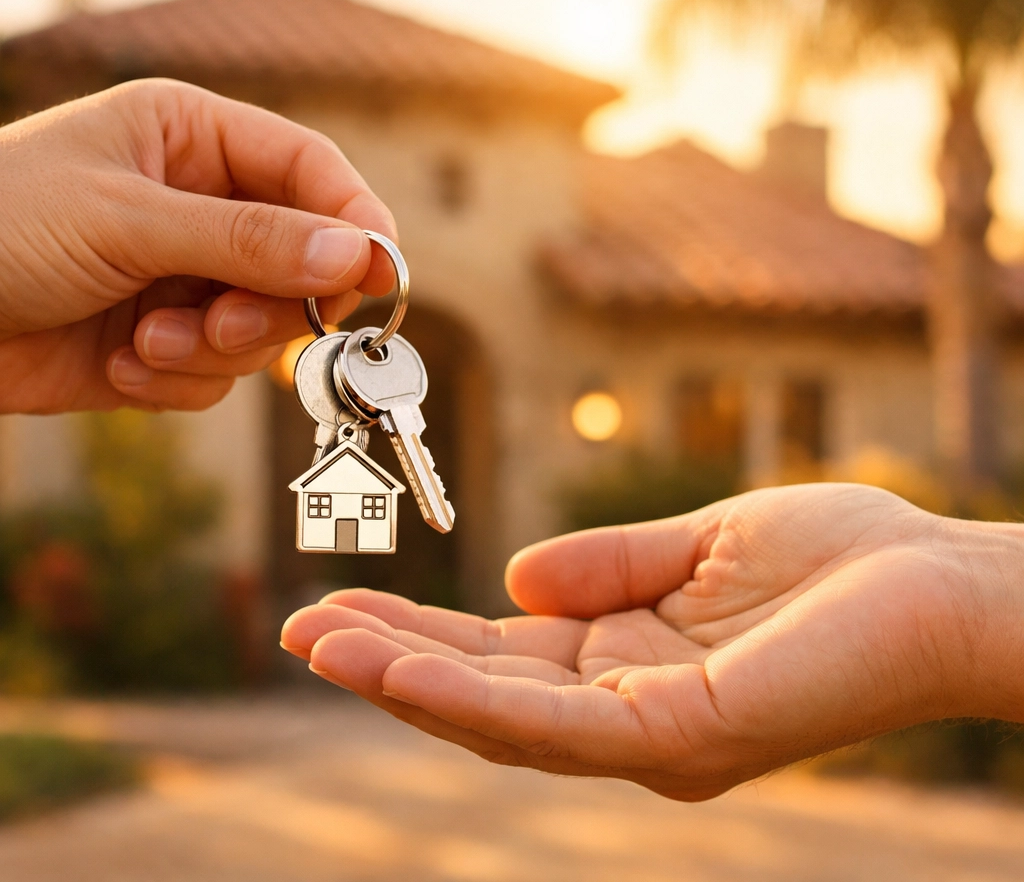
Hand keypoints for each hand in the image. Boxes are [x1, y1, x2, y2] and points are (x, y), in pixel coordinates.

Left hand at [0, 78, 395, 412]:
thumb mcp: (126, 218)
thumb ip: (247, 238)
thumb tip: (356, 254)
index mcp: (195, 140)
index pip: (311, 172)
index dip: (354, 221)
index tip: (381, 273)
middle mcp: (204, 207)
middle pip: (304, 261)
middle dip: (270, 304)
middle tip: (224, 324)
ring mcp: (190, 279)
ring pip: (266, 329)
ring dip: (214, 348)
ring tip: (146, 343)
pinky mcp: (170, 343)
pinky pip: (220, 375)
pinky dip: (179, 381)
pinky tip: (119, 364)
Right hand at [281, 483, 1023, 800]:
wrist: (942, 583)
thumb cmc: (839, 562)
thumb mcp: (699, 544)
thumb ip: (609, 564)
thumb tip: (514, 571)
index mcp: (628, 663)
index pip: (501, 654)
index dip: (419, 630)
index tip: (346, 599)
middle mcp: (627, 713)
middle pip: (484, 691)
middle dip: (388, 661)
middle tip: (298, 630)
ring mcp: (651, 735)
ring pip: (500, 716)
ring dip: (404, 681)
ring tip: (320, 644)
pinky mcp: (682, 736)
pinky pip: (556, 722)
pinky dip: (470, 695)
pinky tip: (399, 665)